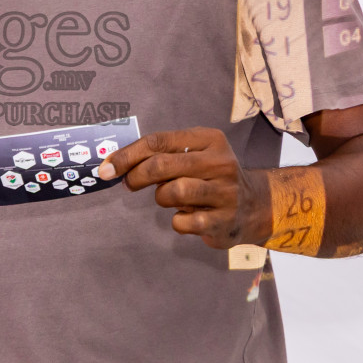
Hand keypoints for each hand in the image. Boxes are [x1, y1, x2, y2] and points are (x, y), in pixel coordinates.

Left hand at [97, 127, 264, 248]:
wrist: (255, 205)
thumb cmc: (211, 176)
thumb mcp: (196, 154)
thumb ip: (163, 154)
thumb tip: (116, 164)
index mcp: (209, 140)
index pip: (158, 141)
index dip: (127, 155)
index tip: (106, 168)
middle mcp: (220, 162)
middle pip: (161, 165)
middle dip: (136, 176)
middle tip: (128, 184)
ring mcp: (225, 192)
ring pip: (172, 192)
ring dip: (162, 198)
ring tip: (171, 198)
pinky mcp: (224, 221)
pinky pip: (183, 222)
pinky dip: (178, 221)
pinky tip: (189, 216)